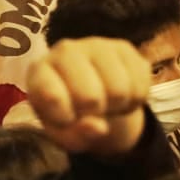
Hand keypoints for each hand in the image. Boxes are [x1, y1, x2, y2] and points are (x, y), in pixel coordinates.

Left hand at [27, 38, 149, 156]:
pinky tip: (121, 95)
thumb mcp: (64, 133)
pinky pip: (141, 84)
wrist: (91, 97)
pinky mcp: (124, 47)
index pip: (51, 96)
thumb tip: (98, 128)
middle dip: (94, 113)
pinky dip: (135, 100)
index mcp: (39, 71)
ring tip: (107, 104)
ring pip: (119, 90)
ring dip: (117, 107)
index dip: (65, 118)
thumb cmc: (68, 115)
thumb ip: (74, 135)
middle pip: (90, 97)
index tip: (67, 120)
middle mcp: (65, 50)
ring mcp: (96, 45)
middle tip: (91, 112)